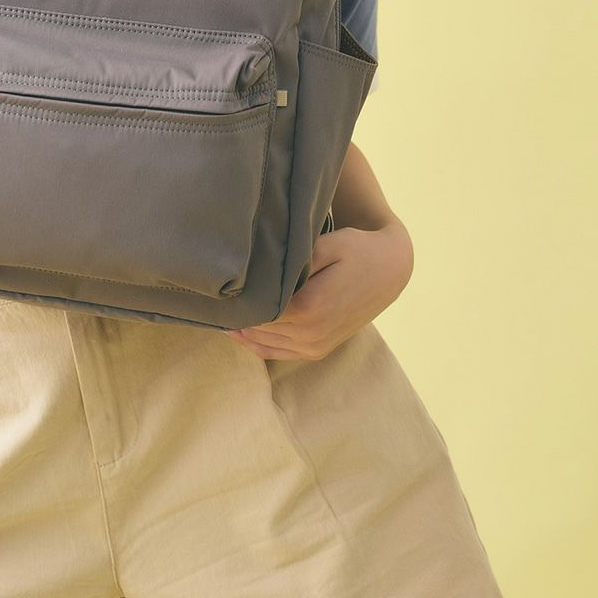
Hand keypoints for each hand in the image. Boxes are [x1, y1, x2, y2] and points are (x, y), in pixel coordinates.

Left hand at [228, 220, 413, 360]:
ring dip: (239, 328)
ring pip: (261, 343)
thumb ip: (291, 262)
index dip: (233, 298)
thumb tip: (258, 275)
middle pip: (254, 328)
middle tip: (207, 296)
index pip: (254, 309)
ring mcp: (315, 347)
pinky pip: (275, 353)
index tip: (214, 285)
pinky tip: (235, 328)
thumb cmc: (357, 249)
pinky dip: (253, 343)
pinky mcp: (317, 351)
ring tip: (217, 309)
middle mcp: (311, 335)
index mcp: (309, 309)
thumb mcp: (325, 245)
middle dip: (233, 313)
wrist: (390, 269)